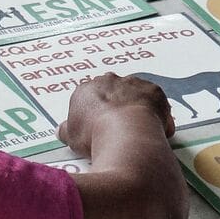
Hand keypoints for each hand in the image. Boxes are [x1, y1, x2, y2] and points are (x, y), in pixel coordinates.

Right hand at [60, 71, 174, 152]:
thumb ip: (67, 130)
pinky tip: (158, 131)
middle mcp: (109, 81)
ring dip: (137, 108)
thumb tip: (61, 130)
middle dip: (116, 106)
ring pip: (135, 94)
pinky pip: (156, 103)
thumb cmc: (93, 136)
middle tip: (119, 128)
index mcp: (86, 90)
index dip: (94, 114)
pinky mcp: (153, 91)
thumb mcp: (71, 137)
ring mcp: (132, 84)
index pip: (88, 98)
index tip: (98, 128)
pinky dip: (157, 115)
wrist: (124, 134)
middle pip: (112, 92)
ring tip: (139, 131)